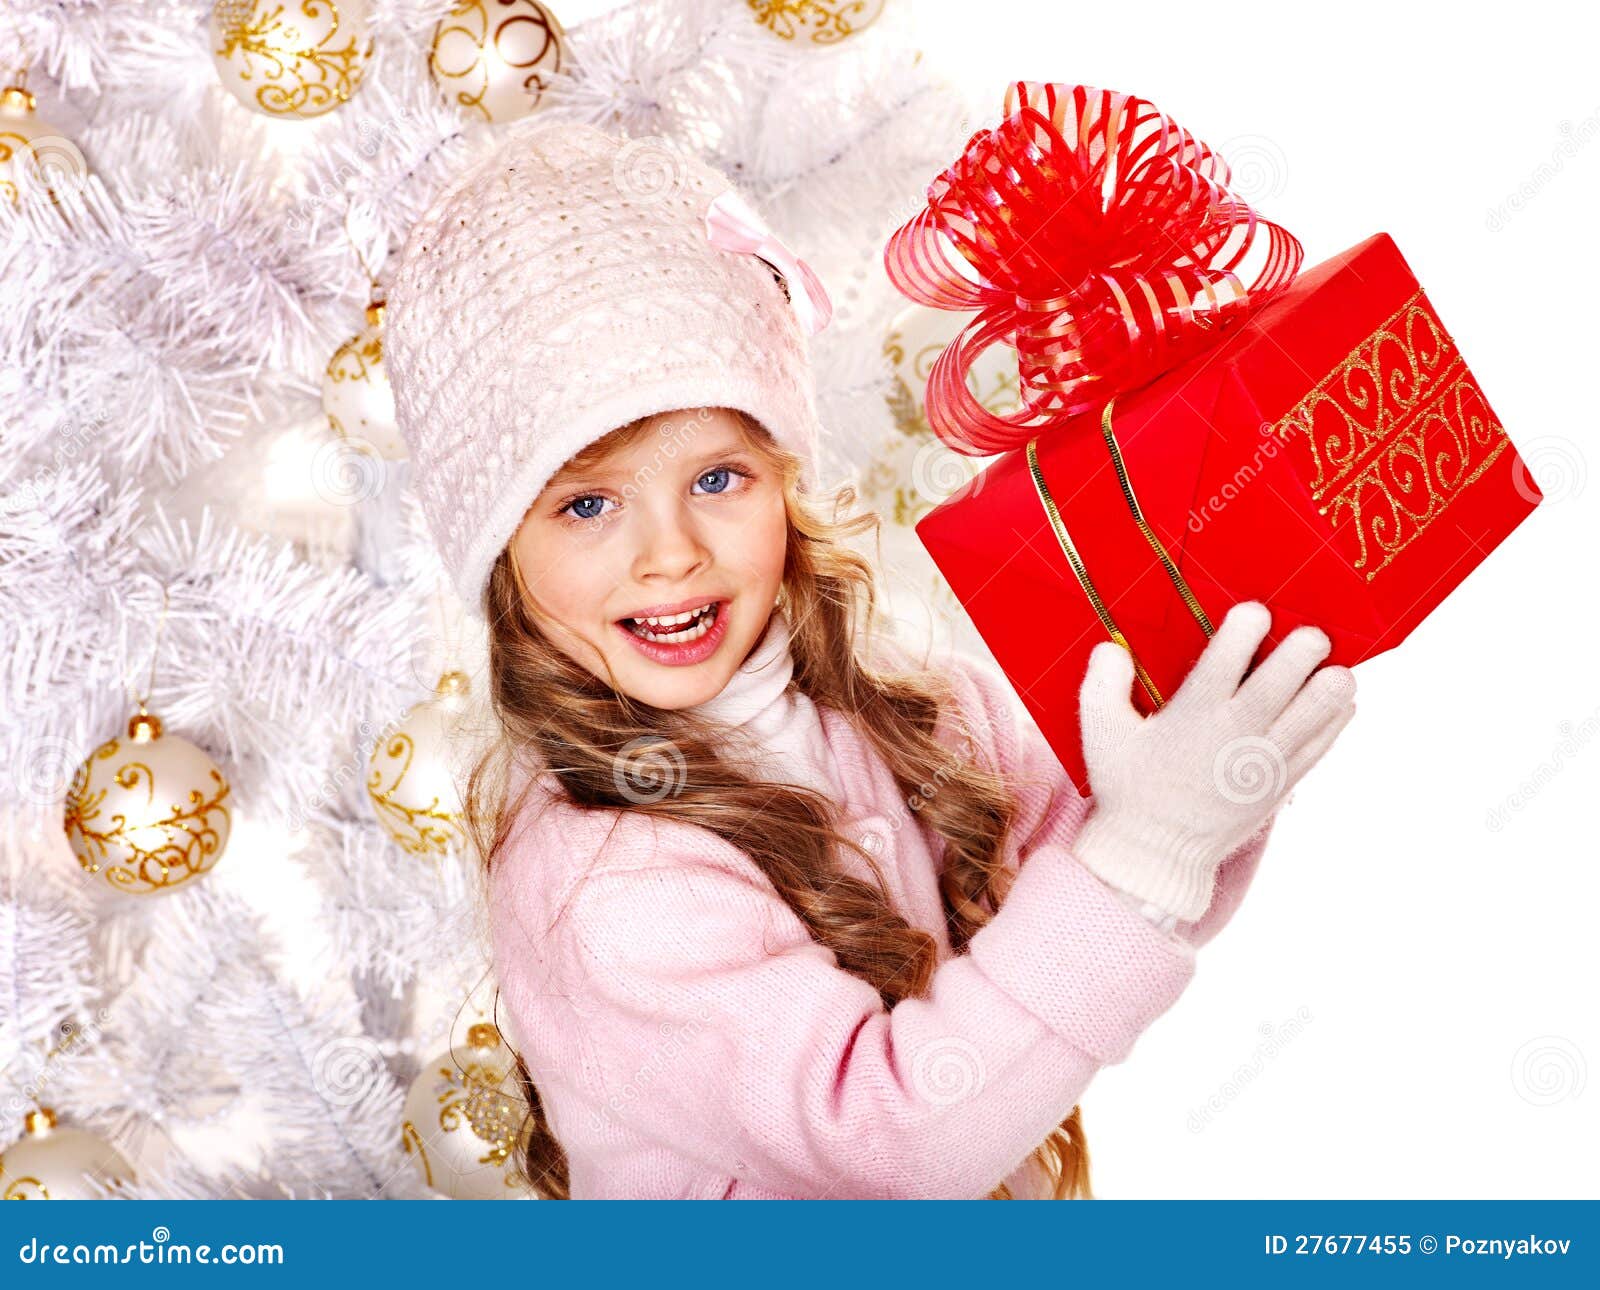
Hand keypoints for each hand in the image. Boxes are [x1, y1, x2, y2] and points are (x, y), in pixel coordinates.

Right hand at [1071, 601, 1357, 920]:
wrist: (1156, 853)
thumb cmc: (1128, 788)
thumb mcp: (1100, 735)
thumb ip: (1101, 685)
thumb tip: (1111, 647)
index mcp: (1192, 715)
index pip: (1225, 660)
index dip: (1245, 628)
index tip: (1255, 611)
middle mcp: (1234, 733)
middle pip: (1282, 681)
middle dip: (1304, 650)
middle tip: (1313, 634)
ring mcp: (1264, 759)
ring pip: (1314, 713)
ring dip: (1332, 684)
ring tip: (1337, 666)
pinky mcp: (1281, 782)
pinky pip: (1320, 744)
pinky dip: (1335, 719)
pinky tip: (1341, 699)